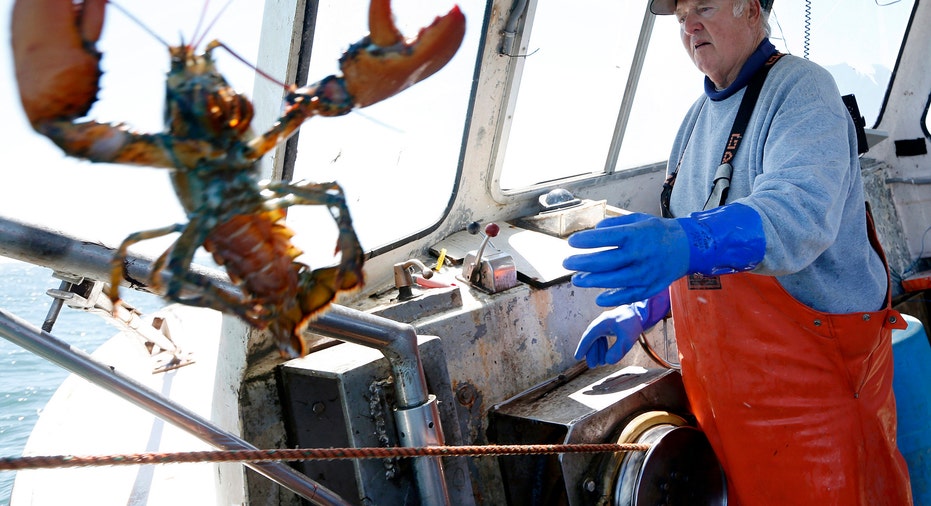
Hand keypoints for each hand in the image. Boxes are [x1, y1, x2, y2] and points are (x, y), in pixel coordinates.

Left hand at [563, 213, 688, 306]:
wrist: (687, 247)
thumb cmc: (657, 232)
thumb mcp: (638, 220)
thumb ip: (615, 225)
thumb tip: (594, 231)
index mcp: (636, 235)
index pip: (606, 237)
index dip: (586, 241)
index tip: (571, 242)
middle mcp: (641, 254)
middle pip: (606, 261)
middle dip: (583, 262)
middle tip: (566, 262)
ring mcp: (646, 273)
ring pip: (615, 280)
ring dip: (592, 281)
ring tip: (576, 279)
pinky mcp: (651, 287)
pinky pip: (629, 296)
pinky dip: (613, 299)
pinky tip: (598, 298)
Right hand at [575, 291, 669, 366]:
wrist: (644, 311)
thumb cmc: (634, 322)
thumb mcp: (627, 339)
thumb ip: (617, 351)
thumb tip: (608, 361)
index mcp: (601, 323)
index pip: (588, 337)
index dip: (583, 348)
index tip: (577, 357)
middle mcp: (602, 322)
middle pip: (592, 339)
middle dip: (591, 353)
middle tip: (592, 366)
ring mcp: (607, 323)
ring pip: (597, 339)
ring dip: (598, 351)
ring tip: (600, 363)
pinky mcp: (613, 325)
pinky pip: (603, 337)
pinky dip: (604, 347)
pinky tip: (606, 355)